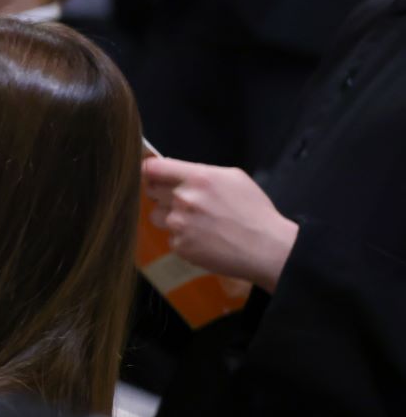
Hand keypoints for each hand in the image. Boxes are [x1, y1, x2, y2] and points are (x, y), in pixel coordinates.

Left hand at [144, 156, 298, 291]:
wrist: (266, 247)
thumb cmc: (254, 210)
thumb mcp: (233, 178)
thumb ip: (200, 173)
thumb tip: (175, 172)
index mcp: (197, 178)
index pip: (153, 168)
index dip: (149, 171)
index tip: (151, 174)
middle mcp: (183, 199)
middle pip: (151, 191)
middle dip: (162, 193)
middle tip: (182, 200)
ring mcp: (178, 224)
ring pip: (157, 215)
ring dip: (170, 217)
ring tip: (196, 222)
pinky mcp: (179, 246)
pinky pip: (171, 237)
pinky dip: (183, 238)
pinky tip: (204, 239)